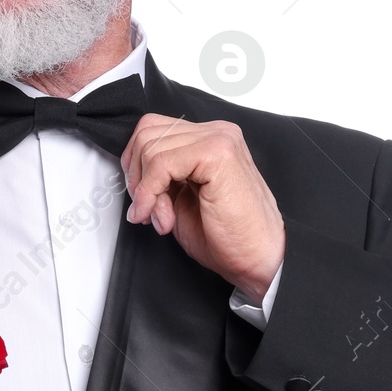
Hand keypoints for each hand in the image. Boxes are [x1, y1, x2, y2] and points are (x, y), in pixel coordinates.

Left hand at [121, 115, 284, 299]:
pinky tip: (163, 217)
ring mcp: (219, 139)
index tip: (141, 201)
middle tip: (147, 210)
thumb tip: (132, 172)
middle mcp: (216, 133)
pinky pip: (162, 162)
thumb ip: (160, 178)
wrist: (260, 260)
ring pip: (151, 147)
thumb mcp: (181, 200)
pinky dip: (150, 193)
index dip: (135, 166)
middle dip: (136, 177)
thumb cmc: (229, 237)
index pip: (152, 130)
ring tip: (161, 217)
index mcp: (208, 139)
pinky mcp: (217, 153)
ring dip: (145, 189)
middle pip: (147, 134)